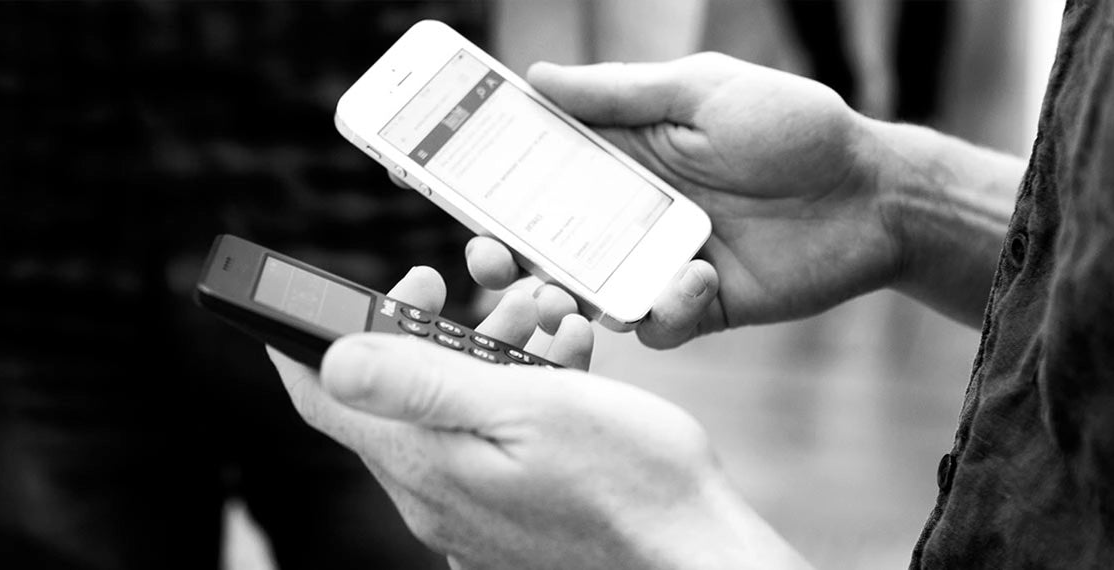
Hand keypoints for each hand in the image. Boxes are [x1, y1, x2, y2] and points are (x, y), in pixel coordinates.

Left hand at [267, 267, 807, 568]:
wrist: (693, 553)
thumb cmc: (629, 481)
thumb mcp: (527, 409)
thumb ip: (424, 385)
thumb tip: (333, 359)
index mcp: (425, 465)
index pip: (324, 399)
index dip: (313, 336)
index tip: (341, 292)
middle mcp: (434, 497)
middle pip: (390, 400)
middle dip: (424, 330)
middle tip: (460, 294)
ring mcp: (470, 513)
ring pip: (445, 415)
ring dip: (479, 356)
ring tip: (538, 324)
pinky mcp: (506, 518)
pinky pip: (484, 445)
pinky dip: (508, 397)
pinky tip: (560, 371)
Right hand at [469, 53, 899, 347]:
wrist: (872, 195)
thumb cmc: (791, 128)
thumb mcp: (700, 91)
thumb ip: (618, 94)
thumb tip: (534, 79)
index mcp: (619, 158)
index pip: (533, 168)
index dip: (482, 172)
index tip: (431, 168)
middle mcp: (626, 215)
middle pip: (543, 240)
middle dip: (505, 252)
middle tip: (488, 255)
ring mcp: (655, 264)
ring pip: (583, 293)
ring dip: (564, 296)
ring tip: (562, 291)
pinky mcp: (694, 307)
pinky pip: (654, 327)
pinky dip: (661, 313)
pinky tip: (692, 284)